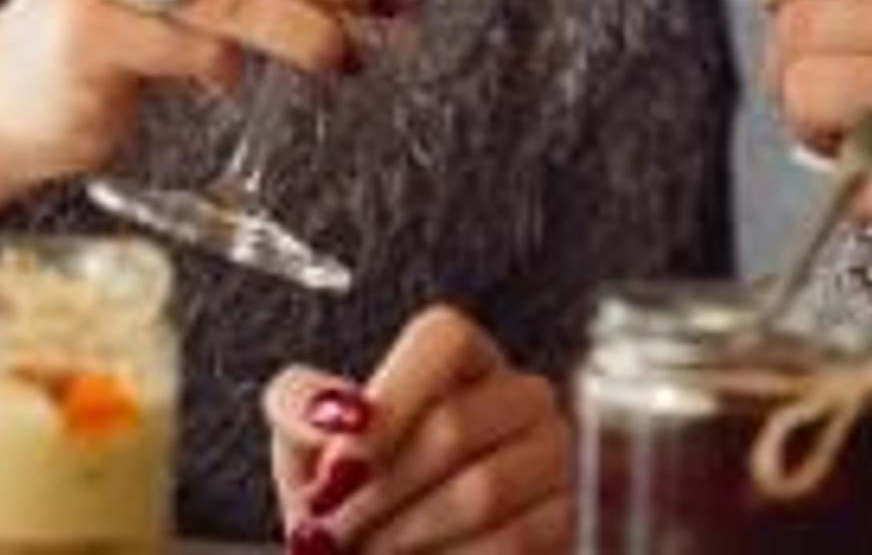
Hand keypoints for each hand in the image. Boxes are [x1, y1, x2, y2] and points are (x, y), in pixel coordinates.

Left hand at [264, 306, 569, 552]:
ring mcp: (557, 460)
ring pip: (482, 492)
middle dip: (377, 492)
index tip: (335, 465)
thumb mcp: (304, 447)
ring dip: (403, 536)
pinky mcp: (572, 522)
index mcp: (462, 358)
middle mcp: (522, 397)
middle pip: (454, 426)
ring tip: (366, 553)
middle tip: (329, 530)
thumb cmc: (349, 499)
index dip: (390, 397)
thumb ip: (299, 407)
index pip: (443, 338)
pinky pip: (512, 544)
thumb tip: (334, 411)